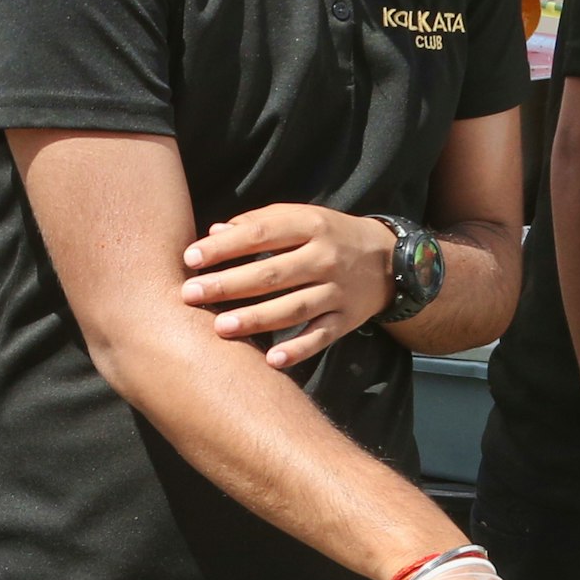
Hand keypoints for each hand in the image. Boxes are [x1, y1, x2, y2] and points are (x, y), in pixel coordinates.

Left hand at [179, 204, 391, 369]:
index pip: (262, 233)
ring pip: (294, 307)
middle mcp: (325, 257)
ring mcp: (338, 291)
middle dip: (229, 284)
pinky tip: (271, 361)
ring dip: (256, 318)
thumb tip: (213, 233)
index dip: (225, 247)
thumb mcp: (301, 218)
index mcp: (310, 225)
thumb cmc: (329, 235)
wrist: (389, 259)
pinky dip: (298, 349)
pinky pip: (320, 336)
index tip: (190, 258)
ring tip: (220, 328)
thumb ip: (258, 223)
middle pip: (272, 273)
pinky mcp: (347, 319)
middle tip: (190, 294)